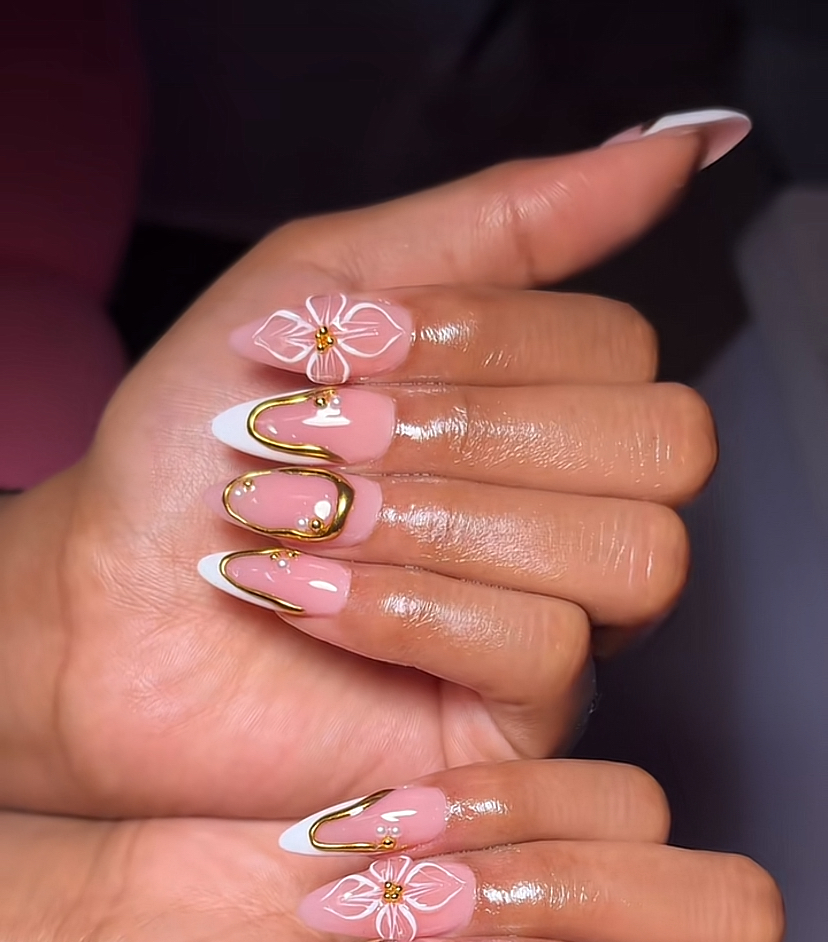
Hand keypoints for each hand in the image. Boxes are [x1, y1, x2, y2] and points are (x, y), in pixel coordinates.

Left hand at [0, 130, 721, 816]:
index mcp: (544, 407)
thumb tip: (668, 148)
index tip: (335, 349)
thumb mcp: (330, 284)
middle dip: (468, 430)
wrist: (108, 601)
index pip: (621, 349)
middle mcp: (573, 512)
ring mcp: (561, 622)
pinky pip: (545, 648)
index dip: (481, 341)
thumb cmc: (198, 452)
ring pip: (625, 554)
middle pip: (658, 446)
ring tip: (304, 520)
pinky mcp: (518, 722)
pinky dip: (408, 608)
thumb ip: (500, 224)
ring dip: (436, 520)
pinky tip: (310, 596)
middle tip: (323, 440)